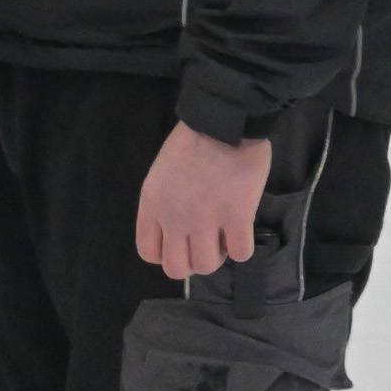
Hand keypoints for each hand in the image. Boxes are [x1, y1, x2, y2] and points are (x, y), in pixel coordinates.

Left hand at [133, 122, 269, 279]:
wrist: (224, 121)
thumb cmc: (192, 139)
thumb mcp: (162, 172)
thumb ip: (165, 202)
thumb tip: (178, 228)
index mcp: (152, 204)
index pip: (148, 252)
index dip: (166, 254)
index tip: (180, 243)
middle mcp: (174, 218)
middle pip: (176, 268)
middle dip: (191, 261)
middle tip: (204, 244)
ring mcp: (206, 220)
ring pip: (206, 266)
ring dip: (217, 256)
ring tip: (224, 236)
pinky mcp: (237, 217)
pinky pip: (240, 253)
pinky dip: (242, 247)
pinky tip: (242, 230)